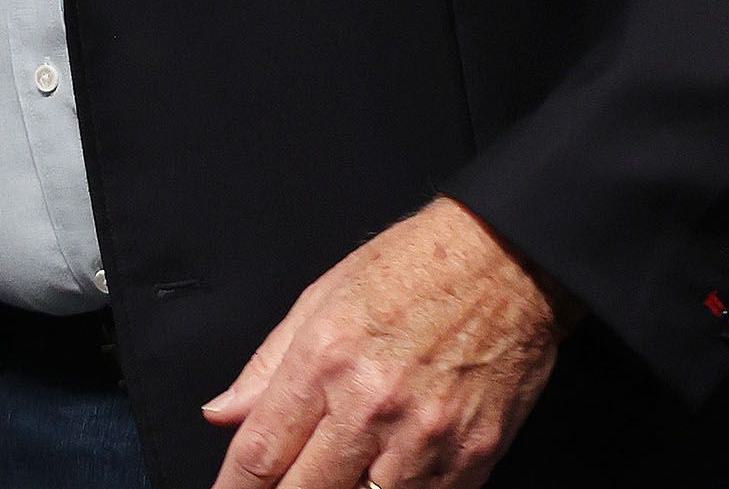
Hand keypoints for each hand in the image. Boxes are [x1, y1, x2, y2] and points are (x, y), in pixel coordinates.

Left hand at [202, 197, 567, 488]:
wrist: (506, 261)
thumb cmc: (412, 269)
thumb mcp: (321, 299)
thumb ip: (267, 366)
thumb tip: (222, 414)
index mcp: (326, 361)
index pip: (262, 452)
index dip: (234, 488)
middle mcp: (372, 406)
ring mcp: (425, 440)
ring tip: (336, 480)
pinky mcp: (472, 459)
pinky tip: (384, 480)